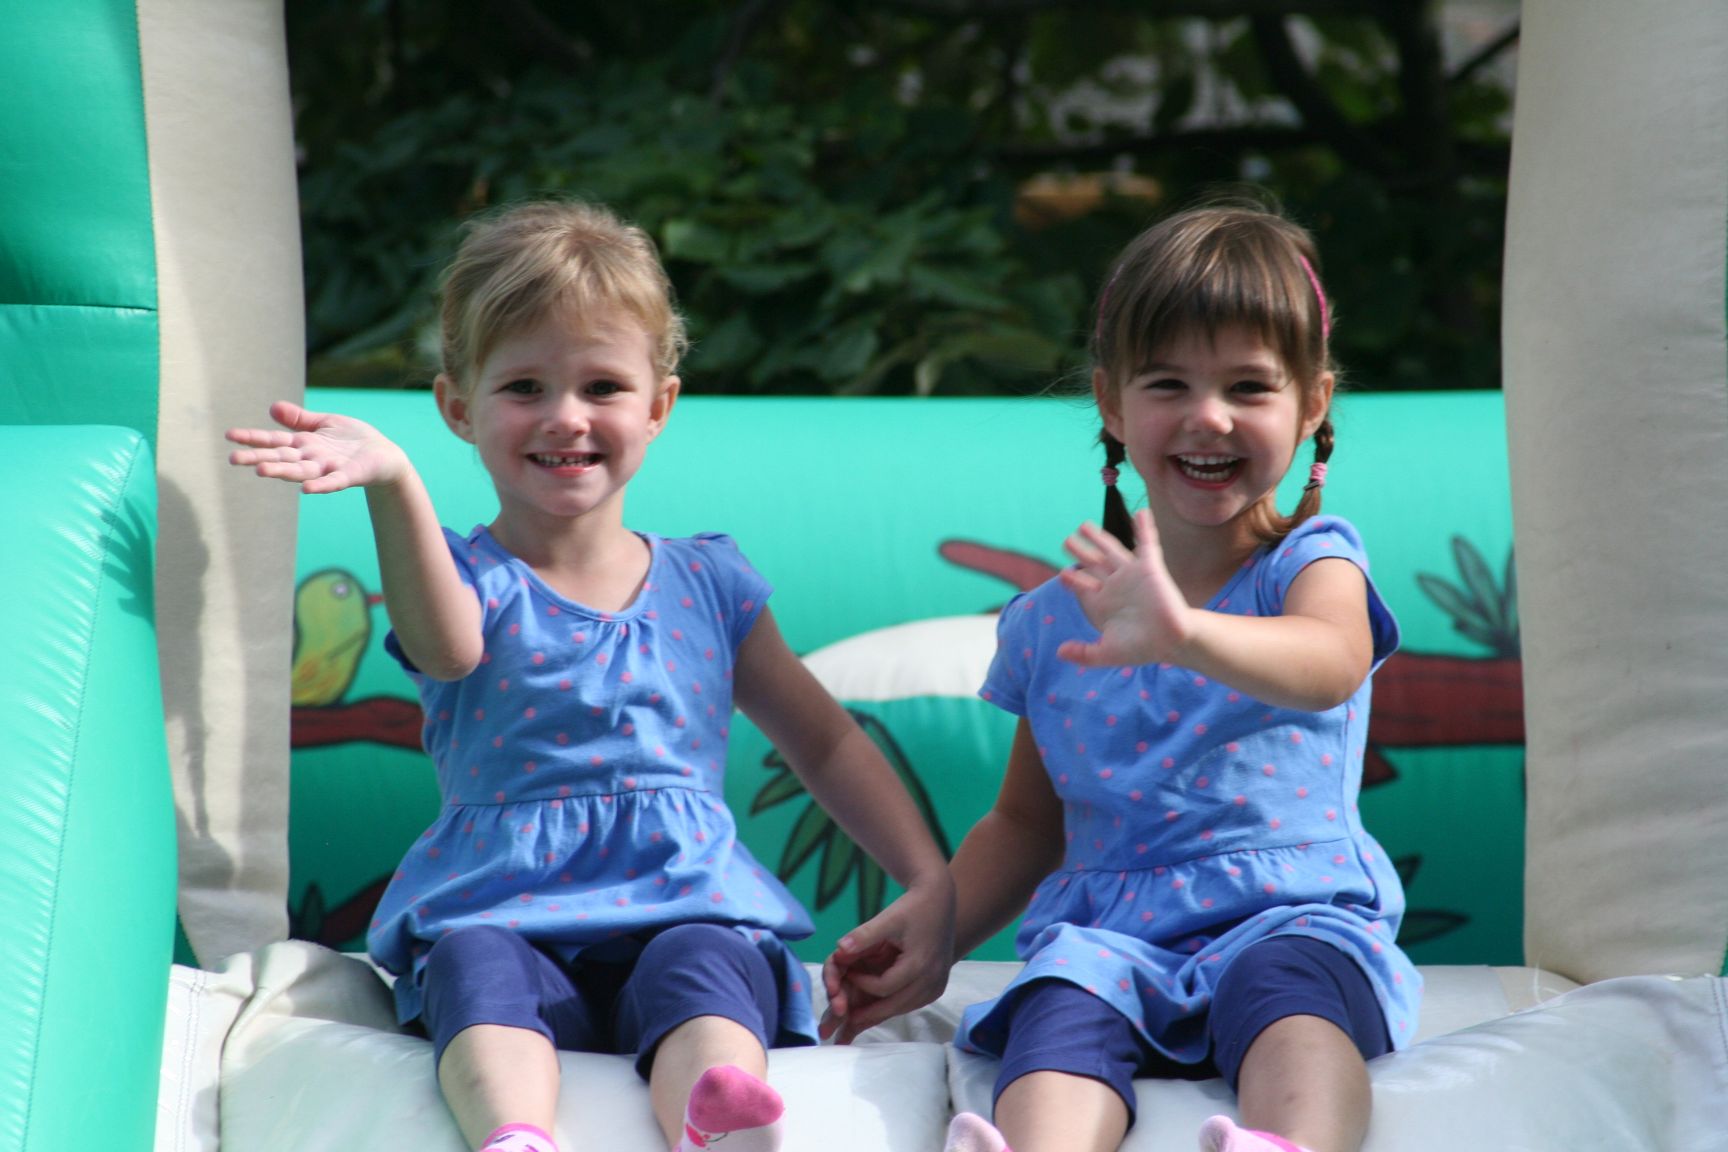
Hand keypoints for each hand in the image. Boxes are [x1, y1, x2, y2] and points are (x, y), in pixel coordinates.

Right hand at [226, 400, 408, 493]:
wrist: (384, 455)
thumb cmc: (352, 439)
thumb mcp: (324, 423)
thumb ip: (299, 419)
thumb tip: (272, 407)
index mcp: (303, 444)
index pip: (273, 441)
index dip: (253, 438)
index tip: (229, 435)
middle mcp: (311, 458)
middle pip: (281, 458)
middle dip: (257, 458)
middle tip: (232, 458)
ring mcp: (329, 468)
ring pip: (301, 471)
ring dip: (281, 472)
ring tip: (260, 471)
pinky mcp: (349, 475)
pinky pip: (334, 482)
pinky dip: (321, 486)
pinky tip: (307, 490)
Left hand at [819, 876, 953, 1043]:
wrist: (939, 901)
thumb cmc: (912, 908)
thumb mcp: (887, 918)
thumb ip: (863, 935)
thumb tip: (838, 949)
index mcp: (920, 963)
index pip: (885, 987)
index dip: (863, 984)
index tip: (848, 976)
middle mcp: (932, 979)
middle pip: (895, 1005)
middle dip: (868, 1014)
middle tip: (845, 1020)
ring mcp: (937, 986)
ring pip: (904, 1007)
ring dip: (881, 1013)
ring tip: (856, 1020)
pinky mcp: (937, 987)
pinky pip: (912, 1002)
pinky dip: (893, 1005)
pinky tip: (876, 1008)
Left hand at [1056, 509, 1194, 667]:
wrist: (1172, 642)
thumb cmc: (1142, 648)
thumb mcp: (1107, 652)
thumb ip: (1083, 653)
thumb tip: (1059, 652)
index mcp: (1103, 603)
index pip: (1083, 585)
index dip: (1073, 579)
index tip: (1063, 574)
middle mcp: (1116, 586)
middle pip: (1093, 563)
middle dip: (1080, 552)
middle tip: (1066, 540)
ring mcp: (1132, 575)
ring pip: (1111, 550)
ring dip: (1098, 537)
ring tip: (1083, 525)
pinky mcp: (1150, 568)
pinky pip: (1147, 543)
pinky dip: (1144, 528)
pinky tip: (1141, 513)